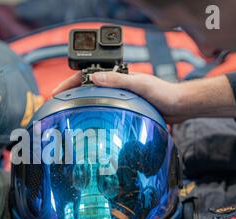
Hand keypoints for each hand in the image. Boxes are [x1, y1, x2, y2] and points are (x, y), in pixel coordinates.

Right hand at [52, 71, 187, 123]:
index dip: (70, 83)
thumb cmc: (164, 93)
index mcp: (117, 76)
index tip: (57, 93)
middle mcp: (116, 86)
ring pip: (95, 100)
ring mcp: (120, 97)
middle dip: (71, 95)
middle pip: (87, 88)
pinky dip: (94, 115)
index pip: (87, 75)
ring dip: (81, 106)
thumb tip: (94, 78)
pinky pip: (105, 110)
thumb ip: (118, 80)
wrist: (179, 106)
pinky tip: (90, 124)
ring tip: (68, 115)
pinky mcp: (125, 108)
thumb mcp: (140, 85)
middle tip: (58, 105)